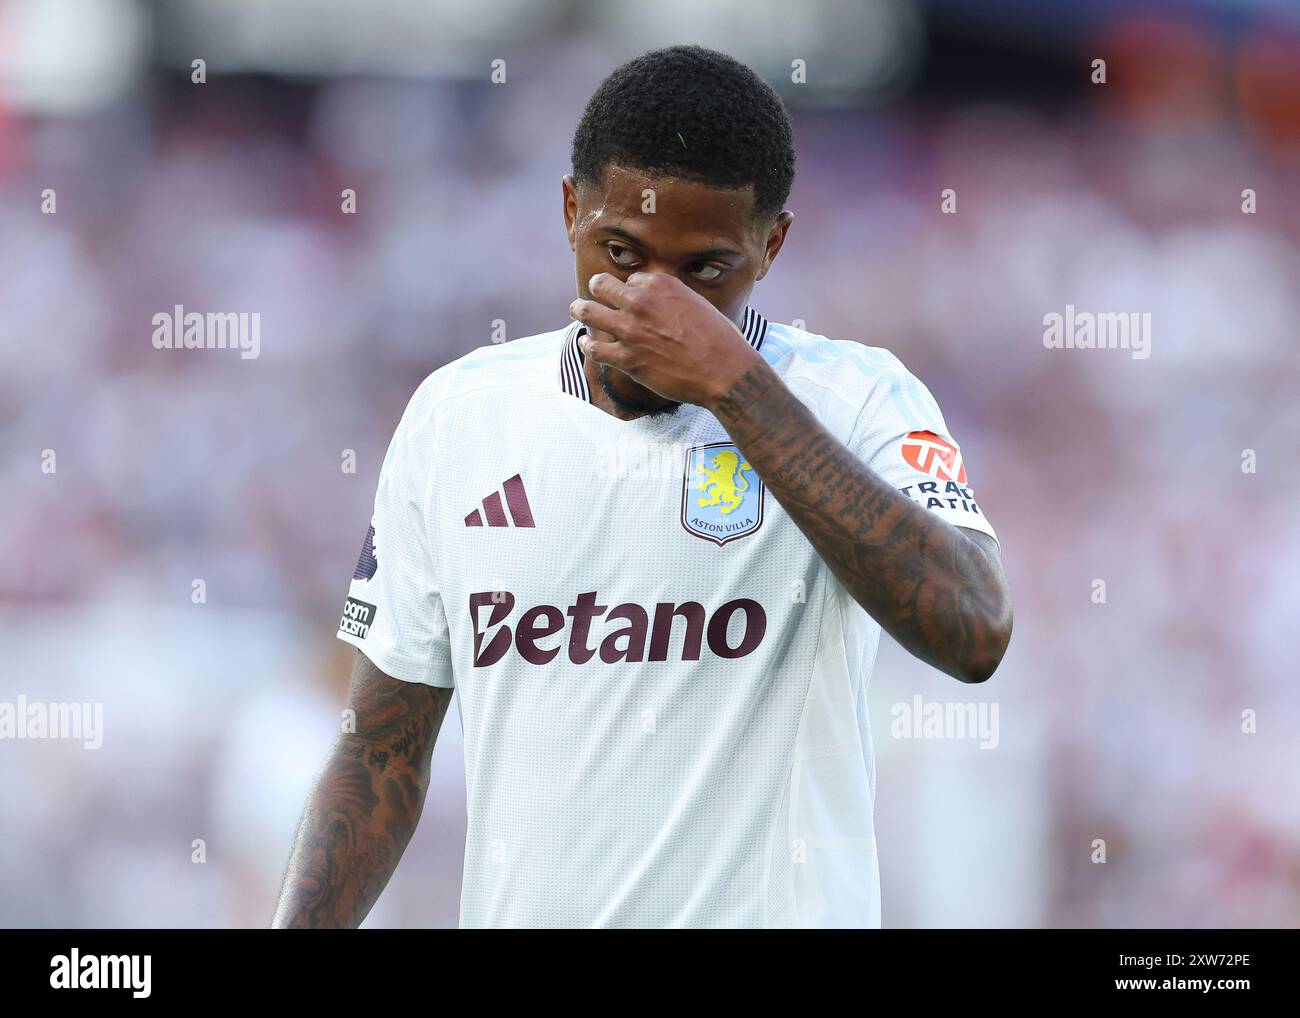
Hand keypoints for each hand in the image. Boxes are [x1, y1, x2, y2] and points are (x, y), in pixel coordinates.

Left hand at [569, 272, 761, 408]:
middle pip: (602, 285)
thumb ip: (672, 299)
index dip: (630, 288)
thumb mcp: (697, 303)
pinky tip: (587, 343)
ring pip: (588, 311)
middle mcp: (640, 301)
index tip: (632, 296)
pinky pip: (595, 348)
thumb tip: (660, 305)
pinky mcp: (627, 358)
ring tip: (577, 310)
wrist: (724, 370)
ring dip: (580, 309)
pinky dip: (588, 344)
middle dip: (598, 288)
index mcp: (660, 283)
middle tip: (594, 293)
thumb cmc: (719, 338)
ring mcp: (630, 330)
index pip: (631, 278)